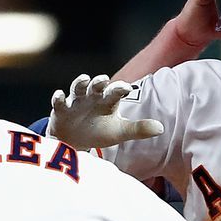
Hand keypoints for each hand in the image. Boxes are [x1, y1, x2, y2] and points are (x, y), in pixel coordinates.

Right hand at [47, 74, 163, 149]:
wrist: (75, 141)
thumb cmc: (100, 131)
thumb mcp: (120, 132)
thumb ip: (139, 129)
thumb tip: (161, 129)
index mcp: (107, 101)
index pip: (115, 91)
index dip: (120, 88)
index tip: (126, 88)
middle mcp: (92, 97)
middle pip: (96, 85)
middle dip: (99, 81)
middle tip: (104, 79)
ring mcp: (75, 101)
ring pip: (77, 88)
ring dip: (80, 82)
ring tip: (85, 79)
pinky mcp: (61, 109)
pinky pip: (58, 101)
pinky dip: (58, 98)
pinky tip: (60, 96)